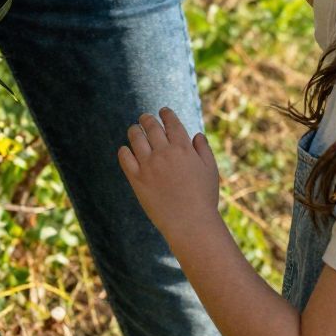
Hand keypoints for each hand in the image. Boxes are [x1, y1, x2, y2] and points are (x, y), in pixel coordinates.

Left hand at [118, 106, 222, 247]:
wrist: (190, 224)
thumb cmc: (204, 198)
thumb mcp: (210, 171)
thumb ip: (203, 150)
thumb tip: (197, 135)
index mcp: (183, 148)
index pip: (171, 122)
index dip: (166, 114)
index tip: (163, 111)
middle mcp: (164, 152)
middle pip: (151, 126)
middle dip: (147, 119)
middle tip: (144, 118)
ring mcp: (149, 165)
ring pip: (136, 138)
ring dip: (134, 131)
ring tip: (134, 130)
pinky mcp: (137, 179)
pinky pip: (125, 158)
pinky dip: (124, 150)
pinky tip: (126, 150)